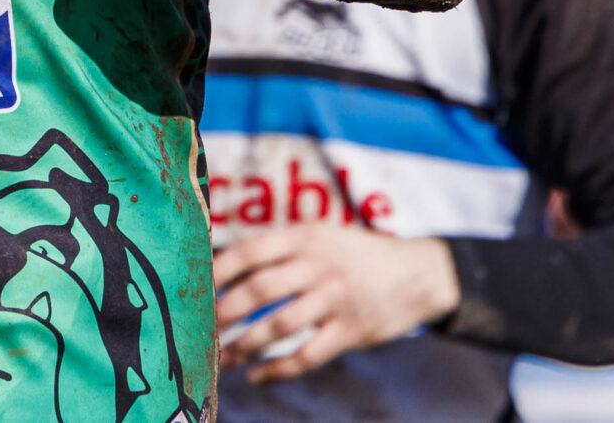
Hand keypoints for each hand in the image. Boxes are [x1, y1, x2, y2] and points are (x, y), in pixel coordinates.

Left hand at [214, 222, 460, 382]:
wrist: (419, 273)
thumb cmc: (355, 255)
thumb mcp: (321, 236)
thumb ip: (280, 249)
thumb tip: (222, 266)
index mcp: (306, 238)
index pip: (250, 252)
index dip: (218, 272)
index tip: (194, 290)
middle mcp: (319, 266)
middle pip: (260, 290)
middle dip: (224, 314)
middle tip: (200, 332)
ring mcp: (337, 299)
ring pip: (280, 326)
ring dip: (245, 347)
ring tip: (220, 361)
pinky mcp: (352, 331)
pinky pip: (308, 355)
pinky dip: (278, 370)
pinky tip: (257, 377)